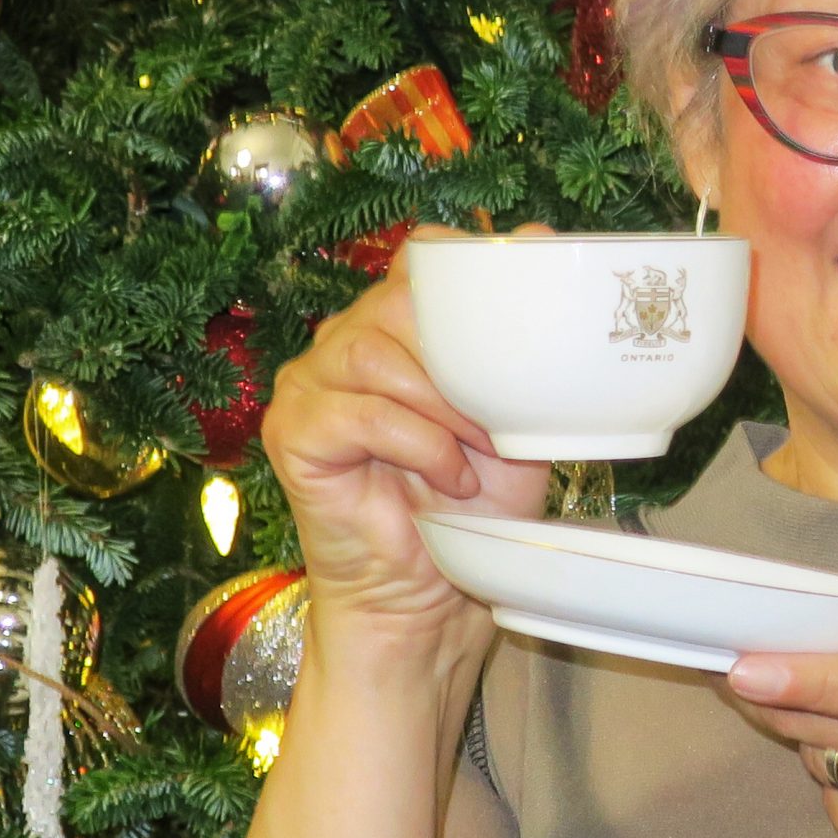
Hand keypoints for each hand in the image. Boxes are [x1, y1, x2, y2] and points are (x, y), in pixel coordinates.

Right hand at [258, 229, 548, 662]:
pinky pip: (361, 414)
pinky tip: (446, 478)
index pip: (421, 258)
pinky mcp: (292, 431)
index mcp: (397, 324)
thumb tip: (544, 241)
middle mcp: (346, 341)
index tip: (518, 313)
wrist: (433, 596)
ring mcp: (311, 383)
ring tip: (476, 456)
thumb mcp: (518, 416)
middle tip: (500, 420)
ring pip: (376, 355)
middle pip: (400, 301)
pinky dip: (418, 445)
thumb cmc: (475, 507)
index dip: (467, 275)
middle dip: (463, 360)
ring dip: (444, 408)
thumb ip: (525, 343)